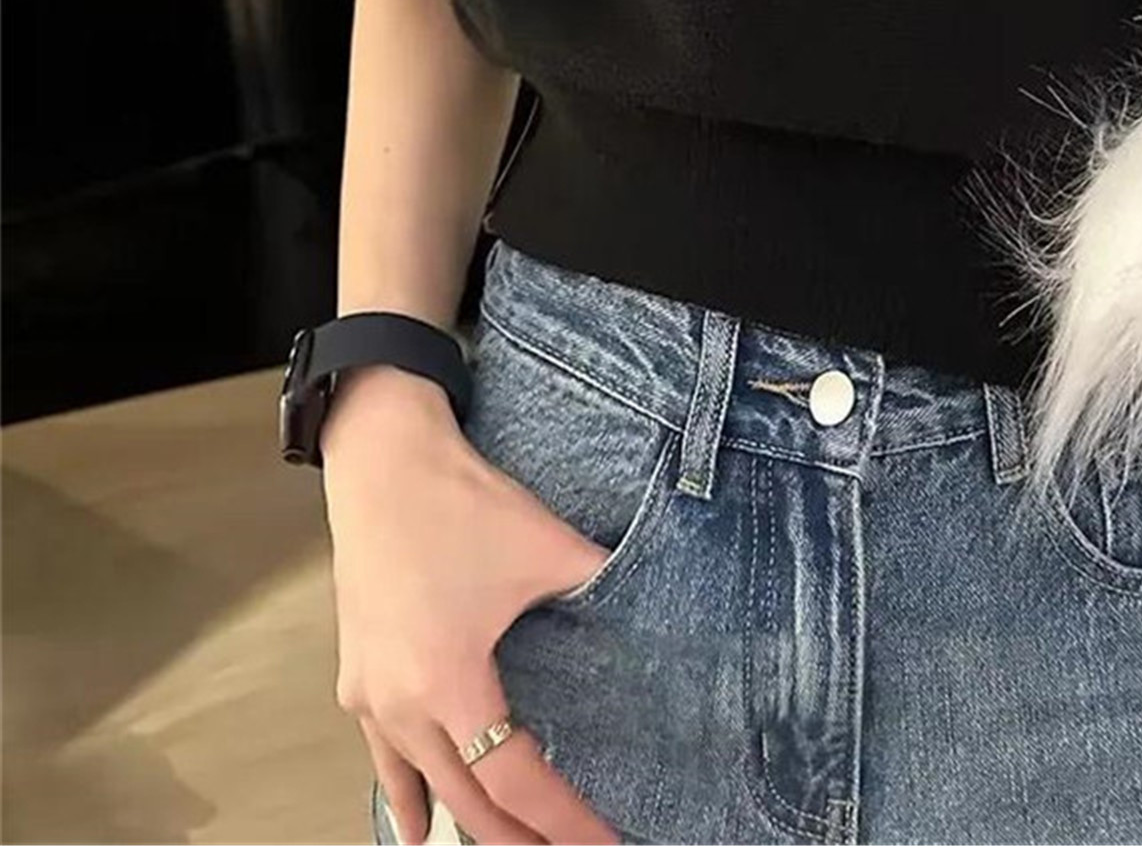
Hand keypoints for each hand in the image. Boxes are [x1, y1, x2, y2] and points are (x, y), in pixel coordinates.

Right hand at [320, 365, 621, 845]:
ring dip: (467, 824)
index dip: (565, 822)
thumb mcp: (546, 547)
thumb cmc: (458, 503)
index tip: (604, 845)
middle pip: (468, 804)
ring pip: (422, 788)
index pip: (516, 782)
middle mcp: (401, 705)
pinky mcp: (356, 676)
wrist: (383, 460)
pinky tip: (418, 824)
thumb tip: (660, 599)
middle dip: (521, 841)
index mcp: (450, 684)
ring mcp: (369, 696)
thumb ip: (602, 584)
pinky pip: (384, 758)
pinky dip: (406, 795)